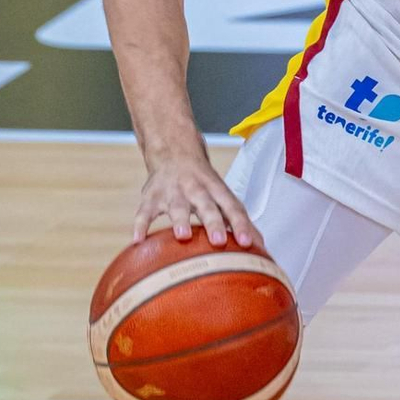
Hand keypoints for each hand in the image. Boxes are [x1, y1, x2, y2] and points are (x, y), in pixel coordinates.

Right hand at [134, 153, 261, 248]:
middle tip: (220, 240)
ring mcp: (173, 192)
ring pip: (177, 206)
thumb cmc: (204, 183)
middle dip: (213, 222)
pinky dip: (140, 225)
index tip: (248, 244)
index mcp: (217, 190)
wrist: (174, 151)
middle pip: (207, 206)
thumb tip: (262, 248)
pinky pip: (144, 212)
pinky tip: (138, 242)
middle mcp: (197, 189)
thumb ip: (239, 221)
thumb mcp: (223, 196)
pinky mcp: (151, 197)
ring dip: (180, 220)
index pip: (233, 207)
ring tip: (182, 236)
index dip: (241, 225)